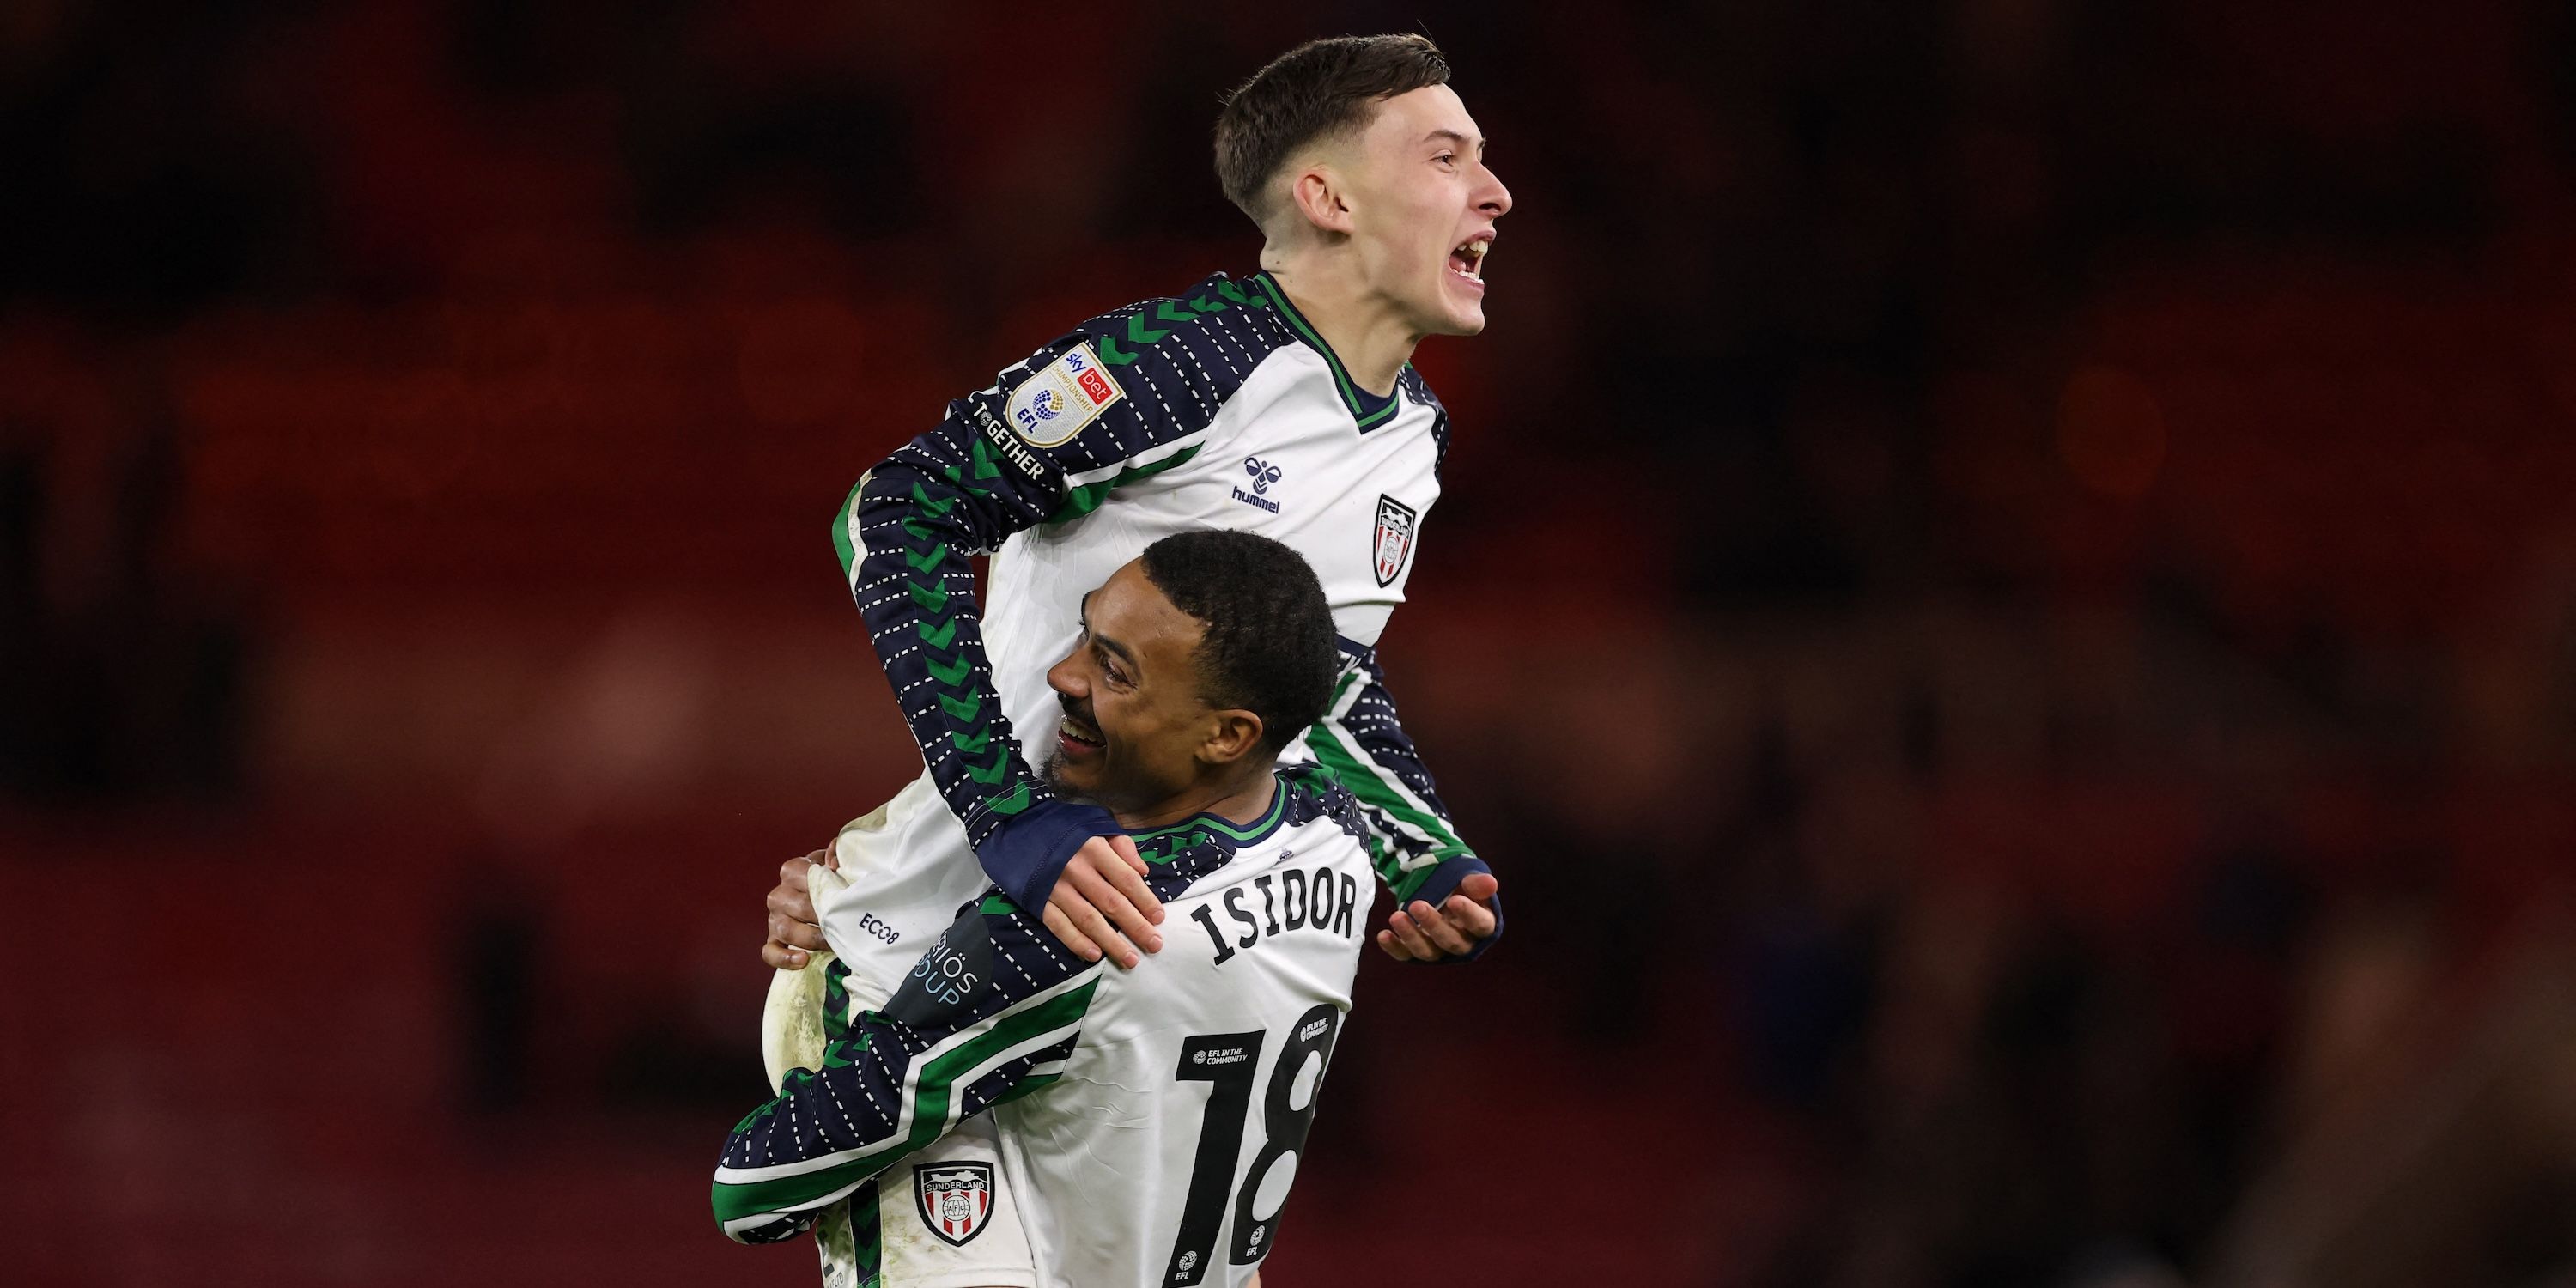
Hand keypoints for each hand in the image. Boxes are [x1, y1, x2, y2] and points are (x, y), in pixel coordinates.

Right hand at [761, 845, 838, 969]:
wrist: (824, 896)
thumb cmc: (832, 877)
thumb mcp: (836, 860)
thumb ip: (838, 851)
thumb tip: (834, 863)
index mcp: (792, 870)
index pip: (802, 876)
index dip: (826, 888)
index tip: (846, 897)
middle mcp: (779, 894)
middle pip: (800, 907)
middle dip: (826, 918)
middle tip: (848, 925)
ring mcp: (774, 918)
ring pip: (787, 930)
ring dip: (813, 939)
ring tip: (834, 943)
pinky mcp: (773, 939)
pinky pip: (770, 952)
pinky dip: (784, 959)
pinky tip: (803, 960)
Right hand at [1038, 835, 1164, 969]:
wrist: (1016, 828)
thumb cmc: (1063, 828)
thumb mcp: (1095, 824)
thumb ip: (1122, 845)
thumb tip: (1144, 871)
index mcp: (1093, 848)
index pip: (1126, 879)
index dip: (1145, 900)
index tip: (1159, 918)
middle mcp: (1076, 869)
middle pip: (1111, 903)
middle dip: (1136, 926)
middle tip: (1154, 945)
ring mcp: (1055, 888)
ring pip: (1088, 920)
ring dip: (1111, 942)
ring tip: (1130, 959)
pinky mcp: (1038, 901)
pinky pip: (1059, 926)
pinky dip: (1077, 942)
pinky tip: (1095, 955)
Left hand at [1375, 871, 1497, 961]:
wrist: (1446, 897)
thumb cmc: (1463, 891)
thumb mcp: (1471, 883)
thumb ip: (1478, 884)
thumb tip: (1490, 882)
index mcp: (1482, 926)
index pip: (1480, 925)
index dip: (1468, 914)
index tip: (1454, 900)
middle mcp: (1463, 943)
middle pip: (1451, 942)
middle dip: (1433, 925)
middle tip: (1417, 905)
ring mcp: (1440, 951)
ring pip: (1428, 952)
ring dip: (1411, 936)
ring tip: (1396, 917)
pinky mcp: (1419, 953)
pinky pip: (1407, 955)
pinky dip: (1394, 948)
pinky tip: (1383, 935)